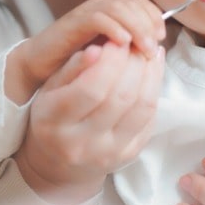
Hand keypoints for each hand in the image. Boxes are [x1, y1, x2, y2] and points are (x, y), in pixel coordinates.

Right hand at [6, 0, 165, 104]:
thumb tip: (156, 52)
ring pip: (118, 8)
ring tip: (144, 48)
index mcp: (111, 13)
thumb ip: (129, 50)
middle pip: (133, 3)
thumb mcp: (109, 57)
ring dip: (136, 26)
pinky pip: (97, 18)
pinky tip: (122, 43)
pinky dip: (114, 28)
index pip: (141, 3)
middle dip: (148, 23)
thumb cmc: (76, 65)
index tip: (161, 40)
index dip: (154, 18)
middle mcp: (99, 8)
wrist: (39, 68)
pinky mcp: (72, 23)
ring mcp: (85, 13)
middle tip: (154, 47)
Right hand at [14, 41, 163, 204]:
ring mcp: (108, 153)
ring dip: (150, 74)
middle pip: (121, 97)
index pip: (91, 89)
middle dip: (133, 63)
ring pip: (141, 108)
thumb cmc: (52, 118)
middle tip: (136, 42)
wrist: (59, 164)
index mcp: (55, 122)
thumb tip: (98, 49)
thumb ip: (72, 68)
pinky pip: (150, 119)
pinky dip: (155, 91)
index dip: (110, 60)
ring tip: (148, 52)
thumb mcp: (49, 91)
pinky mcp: (128, 156)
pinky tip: (153, 71)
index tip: (116, 40)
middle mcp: (82, 143)